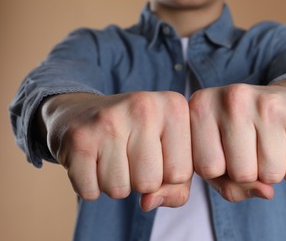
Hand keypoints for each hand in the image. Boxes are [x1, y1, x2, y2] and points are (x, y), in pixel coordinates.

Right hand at [38, 91, 191, 210]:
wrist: (82, 112)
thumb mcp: (170, 153)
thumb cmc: (137, 138)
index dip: (168, 176)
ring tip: (111, 156)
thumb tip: (148, 203)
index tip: (157, 154)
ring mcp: (109, 119)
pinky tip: (92, 159)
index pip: (182, 173)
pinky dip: (91, 186)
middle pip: (151, 183)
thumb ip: (178, 187)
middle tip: (129, 155)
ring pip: (119, 190)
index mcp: (175, 106)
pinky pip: (90, 191)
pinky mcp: (79, 137)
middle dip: (141, 181)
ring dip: (115, 184)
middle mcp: (144, 106)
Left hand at [189, 79, 285, 201]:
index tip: (225, 151)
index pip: (206, 168)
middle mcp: (232, 98)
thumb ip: (227, 185)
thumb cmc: (245, 134)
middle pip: (240, 173)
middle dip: (249, 173)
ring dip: (272, 172)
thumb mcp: (221, 155)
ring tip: (270, 145)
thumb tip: (266, 192)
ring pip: (269, 176)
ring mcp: (267, 104)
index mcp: (201, 105)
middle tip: (253, 148)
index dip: (219, 171)